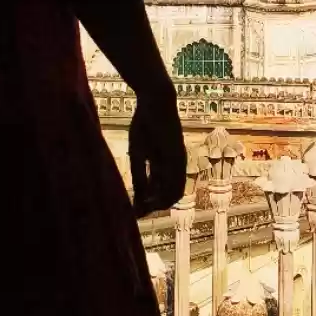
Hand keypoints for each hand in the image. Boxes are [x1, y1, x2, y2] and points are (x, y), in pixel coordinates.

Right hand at [129, 85, 186, 217]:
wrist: (155, 102)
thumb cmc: (145, 125)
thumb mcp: (139, 154)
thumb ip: (140, 176)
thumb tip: (137, 200)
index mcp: (167, 165)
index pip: (164, 192)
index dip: (151, 204)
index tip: (136, 211)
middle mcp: (176, 166)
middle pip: (171, 196)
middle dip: (155, 207)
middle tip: (139, 214)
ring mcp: (179, 161)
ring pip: (175, 192)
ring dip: (160, 203)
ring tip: (143, 209)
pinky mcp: (178, 155)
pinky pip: (175, 180)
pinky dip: (163, 192)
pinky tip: (150, 197)